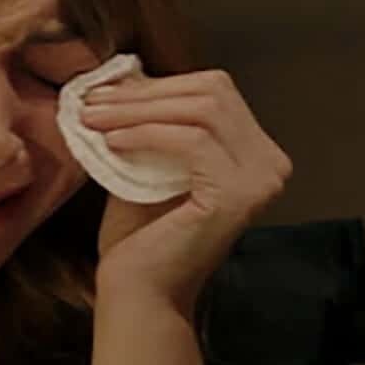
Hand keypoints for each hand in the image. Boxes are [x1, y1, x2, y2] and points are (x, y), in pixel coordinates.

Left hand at [80, 68, 291, 313]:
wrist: (141, 292)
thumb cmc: (142, 234)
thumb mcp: (147, 160)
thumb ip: (151, 119)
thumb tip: (127, 72)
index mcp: (256, 152)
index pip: (214, 92)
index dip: (158, 85)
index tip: (105, 91)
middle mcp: (271, 163)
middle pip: (212, 93)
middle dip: (146, 93)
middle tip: (93, 102)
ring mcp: (262, 179)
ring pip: (202, 110)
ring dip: (140, 109)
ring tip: (95, 119)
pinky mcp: (240, 194)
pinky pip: (193, 140)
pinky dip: (147, 134)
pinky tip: (113, 143)